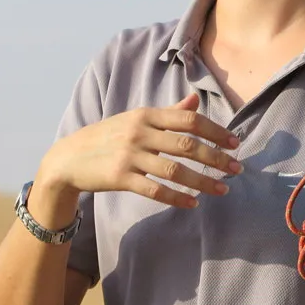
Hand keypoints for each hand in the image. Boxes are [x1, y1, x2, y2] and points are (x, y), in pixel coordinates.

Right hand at [38, 92, 241, 208]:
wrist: (67, 158)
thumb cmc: (108, 137)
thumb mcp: (135, 119)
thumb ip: (168, 113)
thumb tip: (195, 101)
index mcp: (146, 114)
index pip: (189, 120)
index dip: (215, 131)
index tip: (235, 143)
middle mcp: (139, 132)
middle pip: (186, 145)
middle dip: (216, 157)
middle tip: (237, 168)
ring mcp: (129, 155)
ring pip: (174, 170)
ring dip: (202, 181)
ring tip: (222, 189)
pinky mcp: (119, 177)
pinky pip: (154, 189)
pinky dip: (176, 197)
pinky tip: (193, 203)